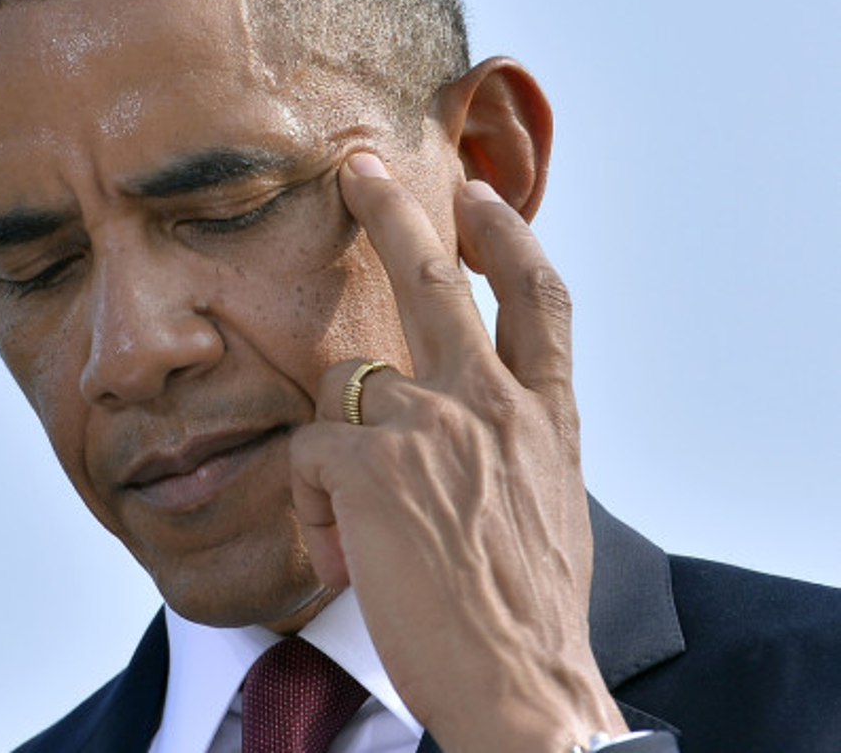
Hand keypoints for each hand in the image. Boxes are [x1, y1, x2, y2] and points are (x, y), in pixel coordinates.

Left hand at [289, 153, 627, 751]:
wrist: (522, 686)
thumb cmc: (525, 607)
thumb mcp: (546, 501)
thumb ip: (512, 439)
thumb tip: (468, 412)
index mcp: (545, 413)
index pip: (539, 296)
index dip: (508, 235)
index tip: (479, 195)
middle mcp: (492, 403)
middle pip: (435, 277)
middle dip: (394, 211)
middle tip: (358, 168)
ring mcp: (431, 427)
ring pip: (343, 381)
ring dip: (334, 447)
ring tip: (351, 526)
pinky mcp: (370, 467)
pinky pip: (307, 454)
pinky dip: (310, 504)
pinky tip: (338, 554)